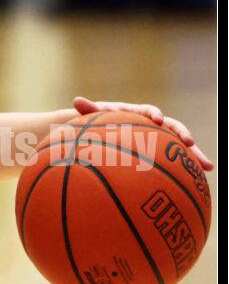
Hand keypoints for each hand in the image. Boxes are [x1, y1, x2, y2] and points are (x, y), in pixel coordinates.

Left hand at [74, 96, 213, 170]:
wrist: (104, 131)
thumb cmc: (98, 123)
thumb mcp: (94, 118)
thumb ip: (89, 110)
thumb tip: (76, 100)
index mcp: (137, 114)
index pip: (149, 111)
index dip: (154, 114)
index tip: (157, 119)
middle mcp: (153, 125)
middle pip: (172, 128)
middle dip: (182, 134)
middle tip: (190, 142)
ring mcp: (160, 139)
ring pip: (180, 147)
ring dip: (194, 155)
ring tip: (208, 167)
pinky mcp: (161, 153)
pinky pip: (176, 162)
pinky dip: (187, 171)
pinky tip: (198, 184)